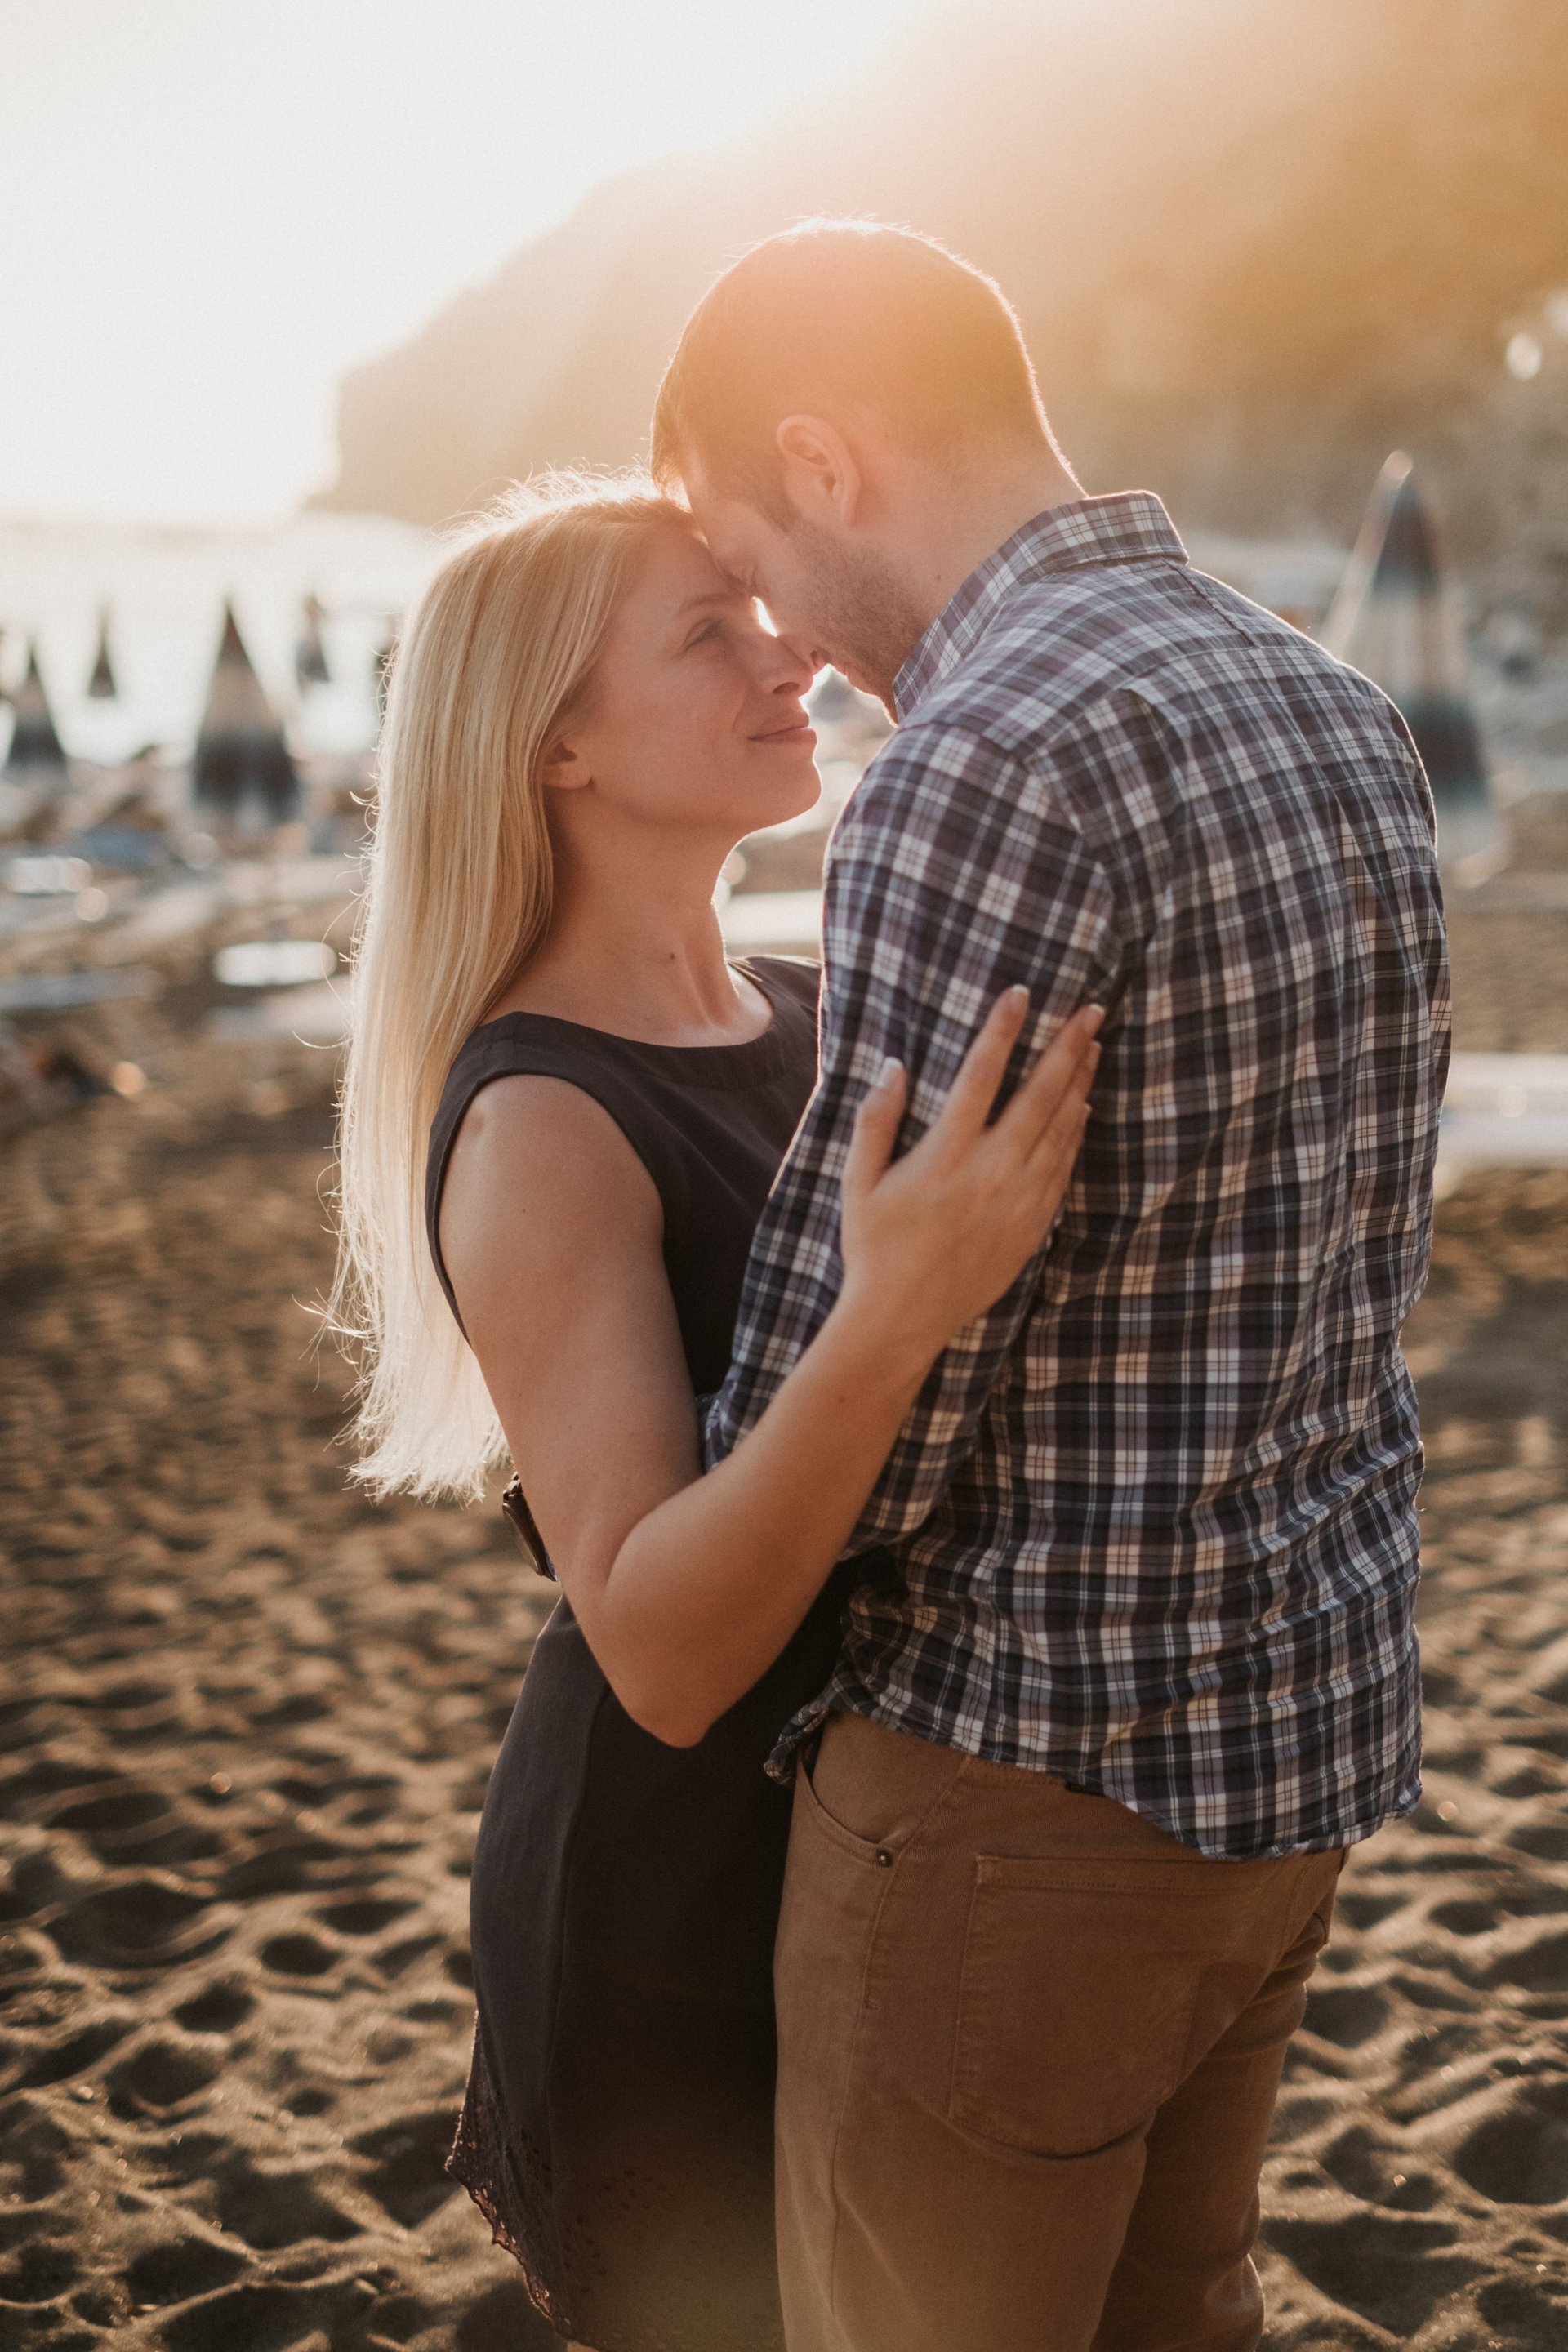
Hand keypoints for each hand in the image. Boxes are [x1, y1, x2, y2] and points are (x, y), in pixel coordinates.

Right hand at [838, 990, 1100, 1366]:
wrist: (903, 1317)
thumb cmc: (874, 1247)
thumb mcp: (858, 1182)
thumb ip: (876, 1121)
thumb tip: (895, 1067)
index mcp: (944, 1155)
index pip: (980, 1075)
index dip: (1003, 1030)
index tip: (1022, 994)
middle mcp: (990, 1172)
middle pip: (1040, 1095)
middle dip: (1068, 1047)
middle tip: (1092, 1010)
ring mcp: (1018, 1200)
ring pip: (1061, 1129)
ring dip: (1080, 1083)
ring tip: (1095, 1046)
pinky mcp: (1033, 1226)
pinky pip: (1063, 1168)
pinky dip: (1076, 1133)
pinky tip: (1082, 1108)